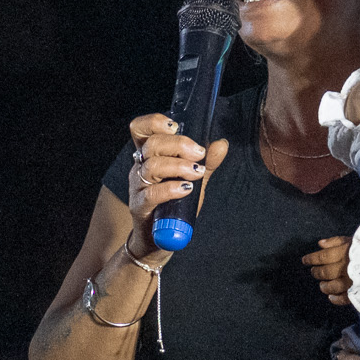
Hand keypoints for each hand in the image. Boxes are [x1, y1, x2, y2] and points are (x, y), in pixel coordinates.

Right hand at [123, 113, 229, 249]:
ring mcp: (138, 186)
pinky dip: (171, 188)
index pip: (140, 129)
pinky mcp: (140, 206)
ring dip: (178, 166)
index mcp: (150, 156)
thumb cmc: (174, 203)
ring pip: (151, 166)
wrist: (160, 237)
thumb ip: (207, 162)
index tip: (176, 125)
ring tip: (196, 173)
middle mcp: (140, 167)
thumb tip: (221, 143)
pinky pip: (152, 193)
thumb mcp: (193, 178)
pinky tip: (186, 189)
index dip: (154, 122)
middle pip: (151, 145)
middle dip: (179, 145)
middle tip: (199, 154)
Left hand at [302, 237, 353, 307]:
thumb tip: (320, 244)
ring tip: (322, 285)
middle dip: (316, 272)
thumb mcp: (354, 239)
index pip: (322, 257)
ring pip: (332, 287)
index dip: (311, 259)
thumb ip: (337, 241)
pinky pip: (344, 298)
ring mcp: (352, 281)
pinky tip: (331, 297)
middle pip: (325, 272)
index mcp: (345, 253)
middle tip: (314, 272)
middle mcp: (346, 268)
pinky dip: (335, 299)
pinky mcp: (359, 292)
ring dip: (324, 286)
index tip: (304, 260)